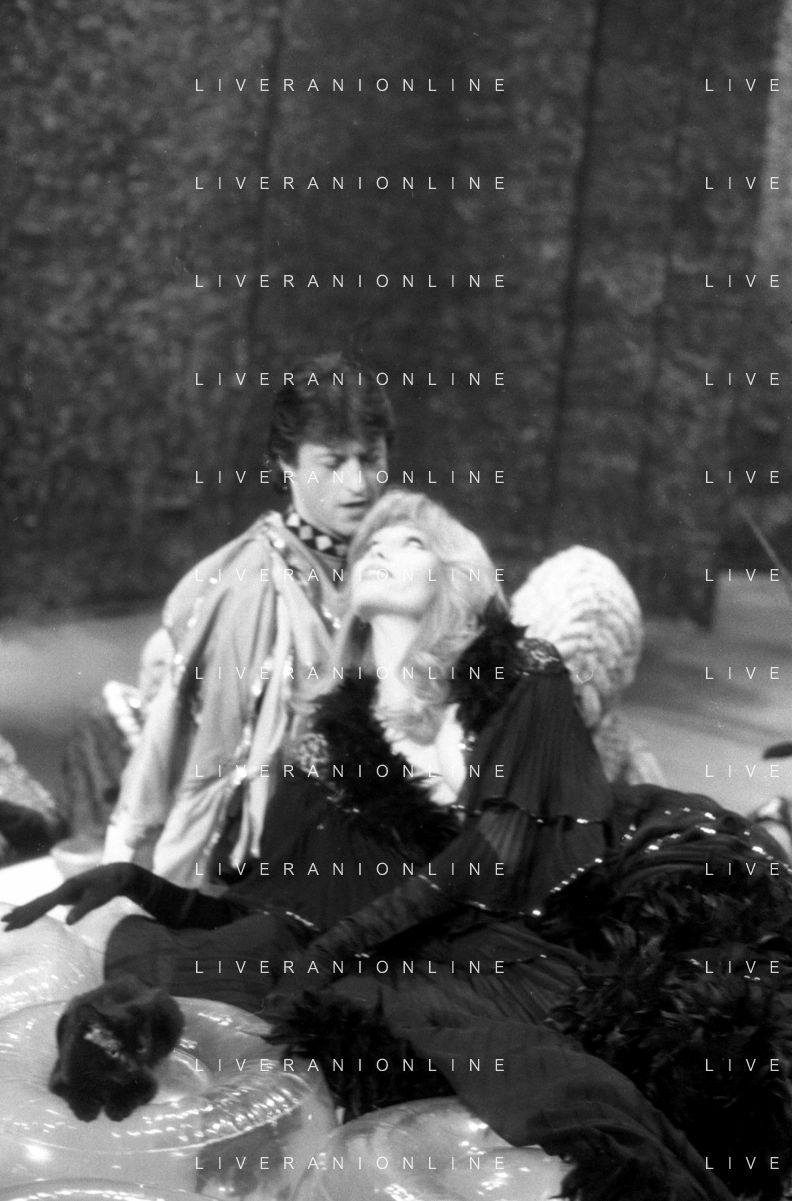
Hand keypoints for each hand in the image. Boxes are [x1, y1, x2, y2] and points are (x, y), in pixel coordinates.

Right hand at [2, 863, 138, 929]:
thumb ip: (85, 909)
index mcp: (68, 888)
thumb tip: (68, 922)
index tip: (14, 923)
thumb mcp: (101, 897)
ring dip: (25, 911)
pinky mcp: (68, 894)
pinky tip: (29, 914)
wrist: (118, 873)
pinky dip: (35, 909)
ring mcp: (64, 891)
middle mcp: (63, 888)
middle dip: (20, 914)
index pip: (44, 904)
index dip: (28, 915)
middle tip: (3, 925)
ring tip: (8, 919)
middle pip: (37, 903)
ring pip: (40, 902)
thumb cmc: (111, 886)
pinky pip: (47, 903)